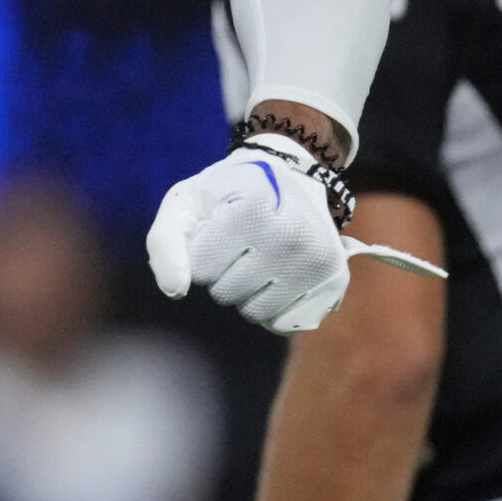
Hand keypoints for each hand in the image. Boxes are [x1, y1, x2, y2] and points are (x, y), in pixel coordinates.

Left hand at [147, 139, 351, 333]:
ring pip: (254, 312)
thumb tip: (174, 292)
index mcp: (254, 208)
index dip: (201, 252)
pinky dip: (272, 307)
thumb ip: (166, 243)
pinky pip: (284, 323)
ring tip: (257, 257)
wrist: (292, 177)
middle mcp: (293, 236)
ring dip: (245, 292)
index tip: (218, 228)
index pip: (201, 268)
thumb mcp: (186, 202)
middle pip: (226, 293)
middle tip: (239, 242)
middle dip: (222, 273)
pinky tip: (278, 277)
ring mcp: (319, 261)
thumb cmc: (230, 193)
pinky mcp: (335, 282)